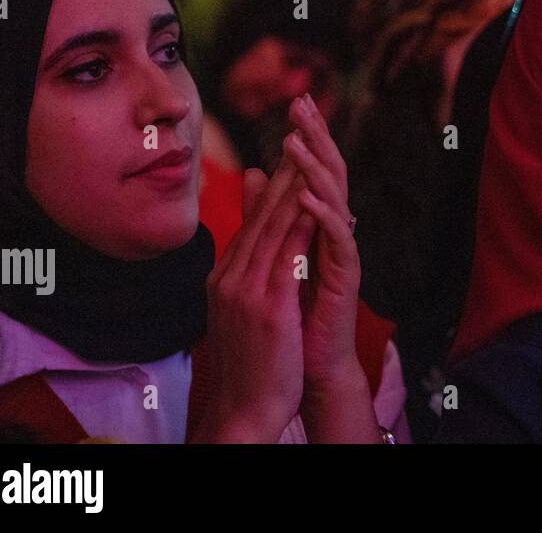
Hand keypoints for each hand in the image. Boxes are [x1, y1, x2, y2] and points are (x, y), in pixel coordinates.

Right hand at [194, 155, 313, 442]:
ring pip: (272, 225)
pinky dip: (299, 224)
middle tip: (299, 130)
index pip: (254, 219)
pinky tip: (315, 201)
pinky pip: (286, 255)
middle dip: (284, 169)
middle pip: (261, 213)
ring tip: (309, 149)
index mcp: (226, 276)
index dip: (276, 181)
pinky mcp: (267, 306)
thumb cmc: (251, 363)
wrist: (243, 411)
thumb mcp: (246, 310)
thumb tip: (258, 259)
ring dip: (293, 184)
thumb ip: (252, 272)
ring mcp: (246, 289)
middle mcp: (231, 276)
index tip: (293, 147)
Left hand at [282, 93, 362, 393]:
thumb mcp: (272, 252)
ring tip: (295, 141)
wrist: (307, 366)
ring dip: (313, 168)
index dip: (307, 135)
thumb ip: (269, 213)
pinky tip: (307, 197)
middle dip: (316, 136)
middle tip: (302, 102)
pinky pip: (336, 239)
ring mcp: (341, 252)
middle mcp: (334, 231)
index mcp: (317, 223)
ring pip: (334, 198)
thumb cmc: (292, 312)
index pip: (313, 168)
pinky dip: (322, 215)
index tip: (295, 101)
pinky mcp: (345, 276)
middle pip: (329, 172)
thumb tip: (257, 174)